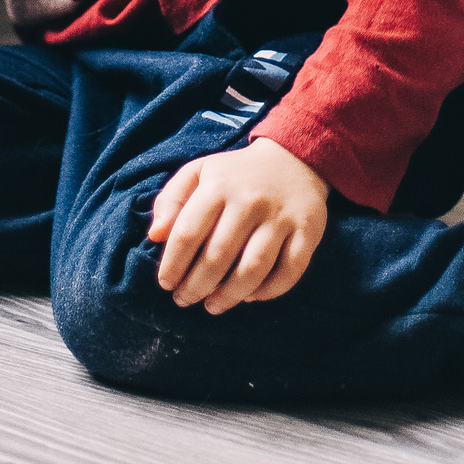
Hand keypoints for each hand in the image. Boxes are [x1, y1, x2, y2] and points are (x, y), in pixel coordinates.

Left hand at [147, 137, 327, 314]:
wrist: (294, 157)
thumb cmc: (236, 173)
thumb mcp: (199, 172)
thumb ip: (171, 199)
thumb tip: (155, 236)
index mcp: (218, 185)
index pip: (187, 233)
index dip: (172, 265)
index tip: (166, 284)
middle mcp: (250, 200)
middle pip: (218, 256)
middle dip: (196, 286)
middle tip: (185, 300)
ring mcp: (281, 216)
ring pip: (253, 269)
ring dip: (229, 295)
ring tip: (213, 306)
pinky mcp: (308, 230)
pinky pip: (290, 270)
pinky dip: (269, 291)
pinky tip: (250, 296)